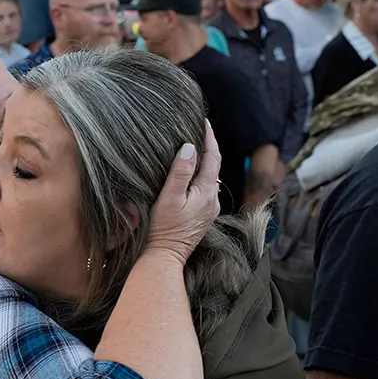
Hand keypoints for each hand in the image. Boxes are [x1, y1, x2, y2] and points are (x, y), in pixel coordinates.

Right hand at [144, 123, 222, 265]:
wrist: (165, 256)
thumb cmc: (163, 228)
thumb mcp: (169, 197)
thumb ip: (180, 172)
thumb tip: (189, 147)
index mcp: (207, 191)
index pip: (212, 157)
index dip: (209, 138)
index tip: (204, 122)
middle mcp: (213, 199)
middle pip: (214, 167)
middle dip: (208, 148)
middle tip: (198, 131)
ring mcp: (209, 209)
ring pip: (210, 179)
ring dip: (204, 163)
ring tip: (193, 150)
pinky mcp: (203, 217)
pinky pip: (205, 190)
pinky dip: (200, 177)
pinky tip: (190, 176)